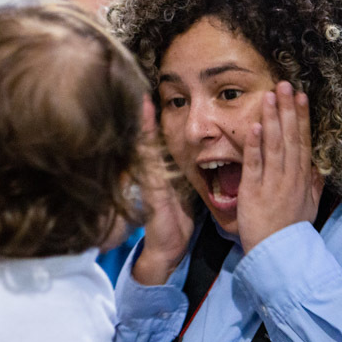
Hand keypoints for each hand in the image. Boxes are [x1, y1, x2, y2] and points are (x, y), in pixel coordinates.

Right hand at [134, 97, 194, 285]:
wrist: (166, 250)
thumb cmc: (174, 223)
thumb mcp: (181, 194)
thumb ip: (184, 176)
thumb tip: (199, 160)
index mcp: (162, 173)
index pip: (158, 141)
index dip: (156, 120)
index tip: (154, 97)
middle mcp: (153, 175)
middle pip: (147, 139)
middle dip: (145, 116)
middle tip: (144, 91)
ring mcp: (150, 183)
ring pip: (145, 149)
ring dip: (143, 127)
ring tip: (142, 103)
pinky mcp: (151, 194)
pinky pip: (149, 169)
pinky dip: (147, 153)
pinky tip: (145, 137)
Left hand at [237, 81, 322, 252]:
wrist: (279, 254)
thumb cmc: (292, 232)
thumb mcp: (310, 207)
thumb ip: (314, 186)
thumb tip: (319, 168)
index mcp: (303, 178)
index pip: (303, 141)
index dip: (302, 118)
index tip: (301, 96)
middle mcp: (290, 177)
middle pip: (291, 137)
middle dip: (288, 110)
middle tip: (285, 84)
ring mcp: (273, 183)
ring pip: (275, 145)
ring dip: (273, 119)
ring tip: (270, 96)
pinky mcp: (254, 191)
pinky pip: (256, 164)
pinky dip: (256, 145)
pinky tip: (256, 126)